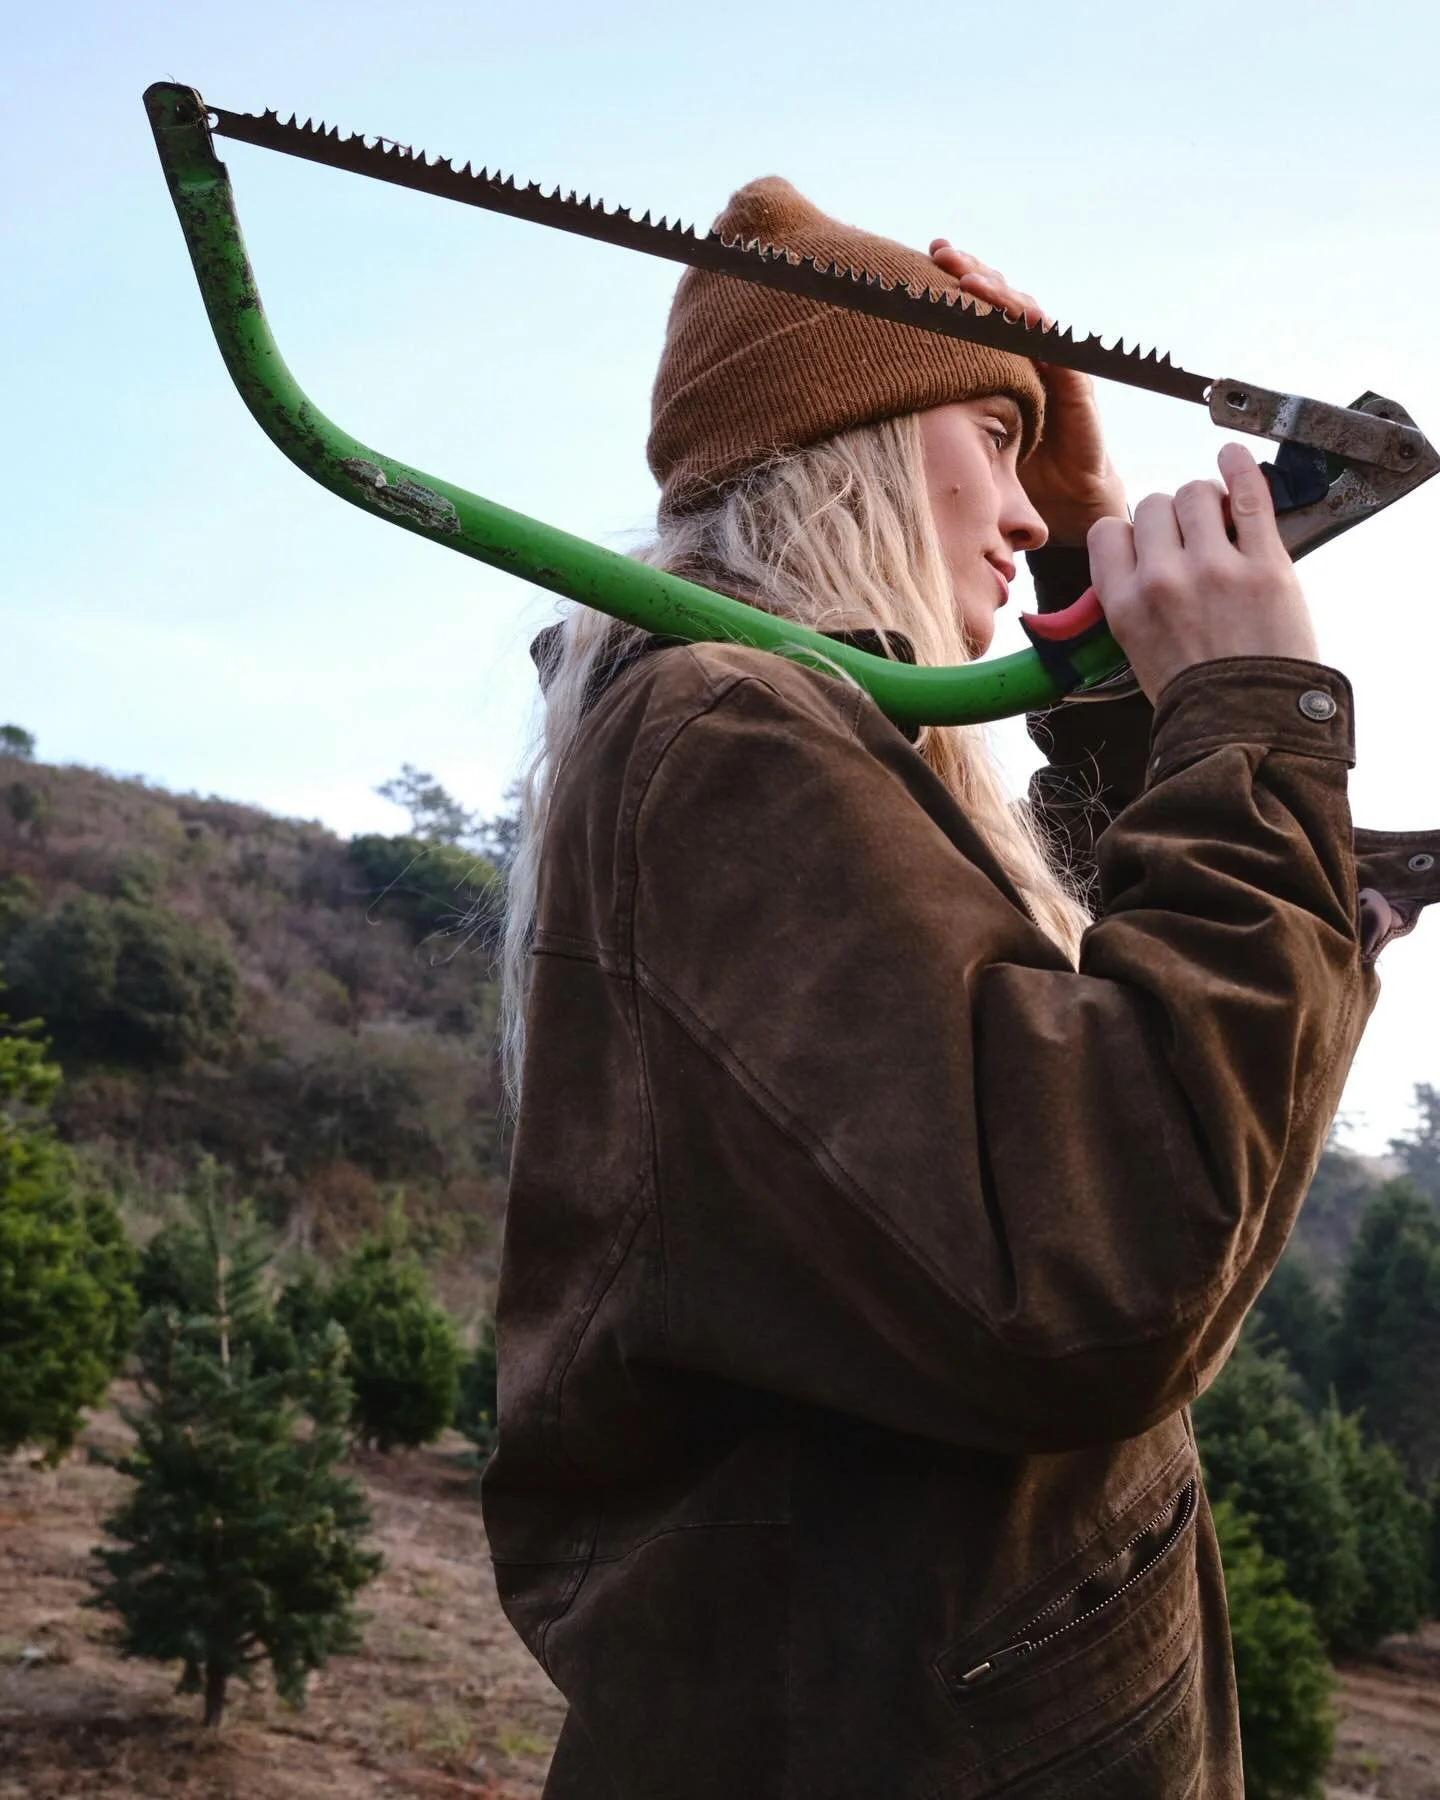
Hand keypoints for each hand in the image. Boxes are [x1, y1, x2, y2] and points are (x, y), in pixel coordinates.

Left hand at [929, 241, 1127, 543]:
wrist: (1062, 497)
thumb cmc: (1011, 463)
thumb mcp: (965, 428)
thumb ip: (938, 405)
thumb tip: (877, 391)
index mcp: (997, 353)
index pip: (973, 307)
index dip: (951, 280)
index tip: (920, 261)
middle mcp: (1025, 347)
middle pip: (998, 296)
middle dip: (970, 270)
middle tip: (941, 253)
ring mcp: (1052, 359)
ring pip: (1025, 311)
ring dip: (1000, 294)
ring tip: (972, 281)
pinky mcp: (1076, 380)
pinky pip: (1057, 345)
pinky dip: (1040, 328)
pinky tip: (1022, 316)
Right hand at [1087, 444, 1316, 701]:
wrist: (1248, 726)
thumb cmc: (1195, 697)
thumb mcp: (1135, 652)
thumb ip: (1129, 600)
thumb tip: (1138, 556)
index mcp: (1123, 604)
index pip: (1108, 531)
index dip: (1129, 534)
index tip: (1148, 545)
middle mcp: (1162, 579)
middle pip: (1152, 506)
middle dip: (1170, 519)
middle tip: (1190, 542)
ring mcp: (1215, 568)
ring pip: (1195, 494)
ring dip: (1206, 502)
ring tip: (1220, 526)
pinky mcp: (1265, 565)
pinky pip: (1249, 495)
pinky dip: (1241, 468)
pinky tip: (1233, 456)